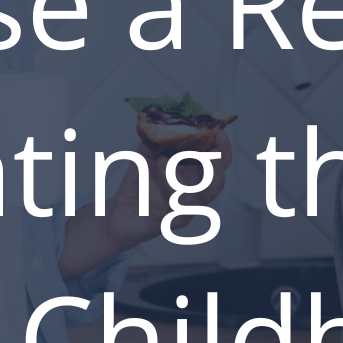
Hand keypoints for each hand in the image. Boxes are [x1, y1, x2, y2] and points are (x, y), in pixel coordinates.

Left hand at [100, 130, 233, 251]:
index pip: (220, 164)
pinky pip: (163, 209)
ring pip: (188, 199)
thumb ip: (158, 137)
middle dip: (215, 169)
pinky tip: (144, 177)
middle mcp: (193, 195)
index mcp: (194, 175)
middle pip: (215, 186)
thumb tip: (167, 118)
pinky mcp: (164, 224)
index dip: (223, 150)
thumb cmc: (140, 183)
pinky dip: (153, 191)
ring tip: (161, 161)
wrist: (119, 212)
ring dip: (175, 178)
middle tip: (208, 154)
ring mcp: (180, 211)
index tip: (219, 133)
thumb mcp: (147, 153)